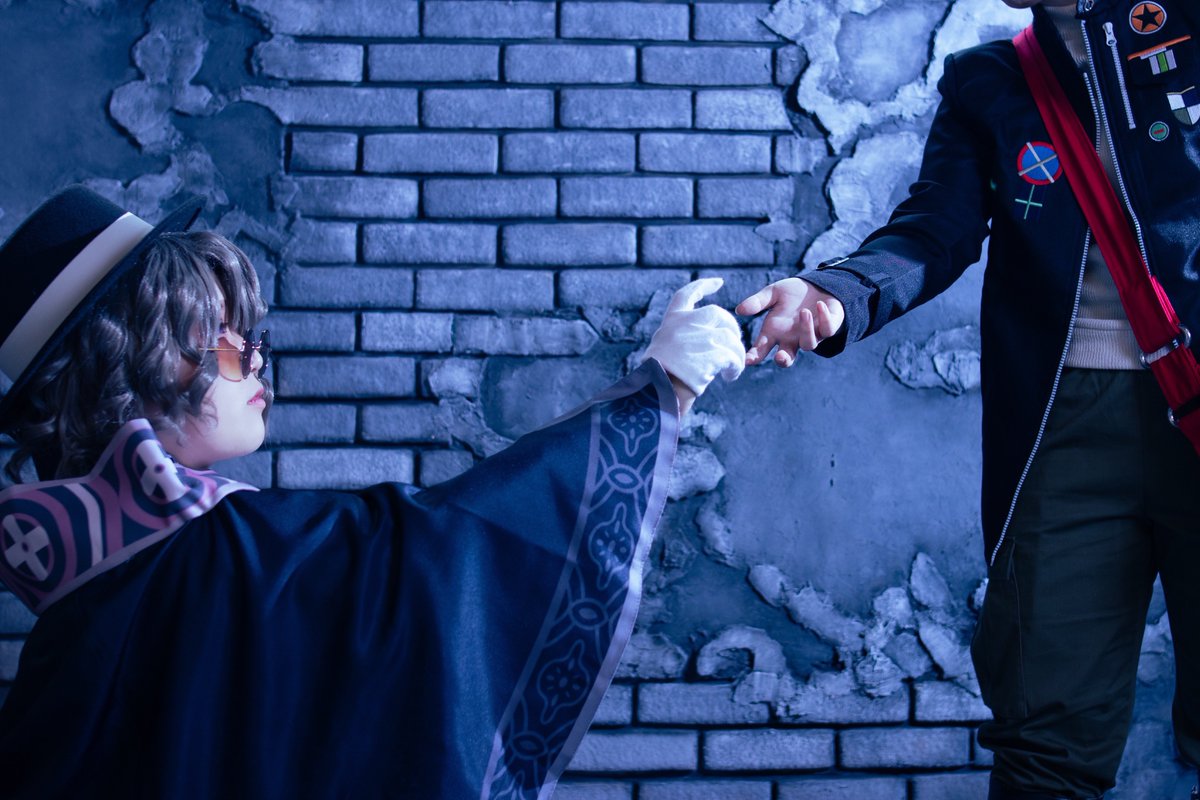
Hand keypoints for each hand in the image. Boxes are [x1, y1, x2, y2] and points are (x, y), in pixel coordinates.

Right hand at [642, 278, 744, 413]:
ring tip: (730, 371)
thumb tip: (700, 348)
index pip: (687, 295)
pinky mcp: (714, 352)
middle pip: (719, 315)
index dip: (704, 286)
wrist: (656, 392)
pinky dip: (736, 367)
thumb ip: (679, 342)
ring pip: (730, 338)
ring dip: (735, 355)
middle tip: (733, 348)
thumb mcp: (661, 351)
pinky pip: (734, 356)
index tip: (718, 282)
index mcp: (671, 321)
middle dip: (730, 329)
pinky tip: (730, 376)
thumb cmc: (657, 381)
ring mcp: (701, 336)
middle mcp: (686, 323)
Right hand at [736, 277, 844, 367]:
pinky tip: (820, 305)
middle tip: (780, 357)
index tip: (747, 360)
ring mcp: (811, 335)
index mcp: (775, 333)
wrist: (817, 285)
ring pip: (809, 344)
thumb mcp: (773, 293)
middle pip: (787, 357)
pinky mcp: (828, 328)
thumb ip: (758, 302)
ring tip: (804, 312)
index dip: (754, 356)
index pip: (762, 349)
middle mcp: (791, 338)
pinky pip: (828, 330)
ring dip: (806, 330)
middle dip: (783, 360)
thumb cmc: (792, 293)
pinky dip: (824, 319)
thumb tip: (739, 310)